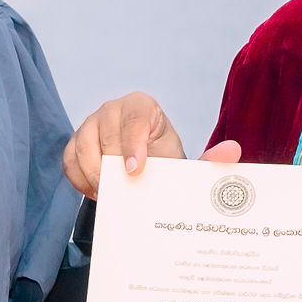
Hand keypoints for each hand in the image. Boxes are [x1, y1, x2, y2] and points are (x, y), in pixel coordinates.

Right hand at [61, 92, 241, 197]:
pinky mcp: (74, 142)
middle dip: (112, 165)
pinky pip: (68, 159)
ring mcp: (90, 123)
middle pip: (105, 132)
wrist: (146, 172)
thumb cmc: (165, 164)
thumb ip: (210, 160)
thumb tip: (232, 152)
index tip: (136, 171)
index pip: (135, 116)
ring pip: (82, 145)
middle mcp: (113, 109)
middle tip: (123, 192)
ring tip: (111, 195)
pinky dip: (80, 179)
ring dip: (94, 174)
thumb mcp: (188, 163)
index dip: (133, 142)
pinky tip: (97, 193)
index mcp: (143, 106)